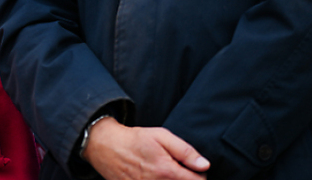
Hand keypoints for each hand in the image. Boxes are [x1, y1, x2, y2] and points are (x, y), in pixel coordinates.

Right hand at [83, 118, 209, 179]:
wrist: (106, 146)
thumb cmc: (134, 139)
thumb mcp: (161, 136)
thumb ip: (185, 151)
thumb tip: (205, 165)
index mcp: (168, 172)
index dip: (200, 174)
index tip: (191, 167)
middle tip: (178, 170)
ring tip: (165, 174)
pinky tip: (155, 177)